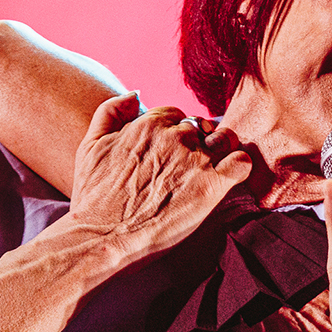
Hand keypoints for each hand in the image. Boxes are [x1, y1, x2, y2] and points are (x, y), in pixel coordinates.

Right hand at [68, 93, 249, 258]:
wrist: (102, 237)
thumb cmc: (93, 198)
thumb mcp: (90, 145)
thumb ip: (111, 112)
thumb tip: (136, 94)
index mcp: (148, 124)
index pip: (176, 115)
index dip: (174, 133)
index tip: (169, 155)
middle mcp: (174, 137)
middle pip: (200, 127)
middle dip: (197, 143)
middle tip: (187, 170)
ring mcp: (195, 161)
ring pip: (224, 140)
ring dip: (221, 152)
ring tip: (210, 172)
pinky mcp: (211, 186)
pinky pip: (241, 163)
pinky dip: (239, 167)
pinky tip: (227, 180)